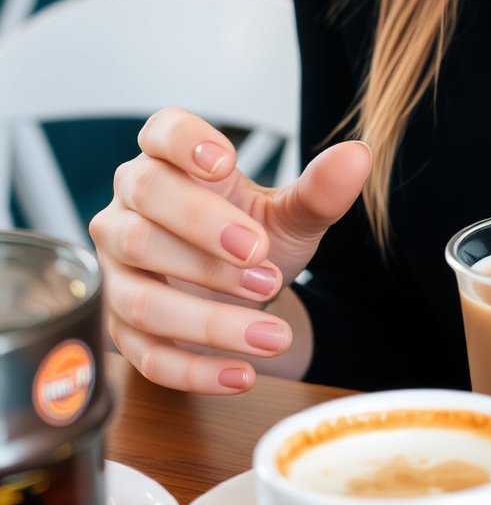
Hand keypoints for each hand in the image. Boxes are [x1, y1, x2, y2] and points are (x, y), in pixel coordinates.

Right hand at [89, 106, 370, 393]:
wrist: (239, 295)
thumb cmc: (252, 239)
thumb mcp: (289, 215)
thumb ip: (319, 190)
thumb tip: (356, 157)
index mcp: (168, 162)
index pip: (161, 131)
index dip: (185, 142)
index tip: (226, 162)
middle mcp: (129, 209)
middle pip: (146, 203)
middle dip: (204, 229)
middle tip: (261, 256)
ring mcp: (119, 270)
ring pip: (142, 291)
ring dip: (208, 317)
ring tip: (270, 334)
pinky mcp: (122, 329)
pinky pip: (146, 354)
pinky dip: (196, 370)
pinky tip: (243, 374)